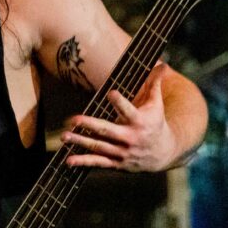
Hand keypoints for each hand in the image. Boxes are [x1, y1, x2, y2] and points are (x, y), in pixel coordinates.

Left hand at [60, 65, 179, 171]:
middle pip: (108, 130)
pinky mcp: (117, 163)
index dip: (120, 102)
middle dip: (91, 125)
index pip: (129, 110)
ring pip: (99, 147)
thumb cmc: (155, 122)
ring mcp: (122, 152)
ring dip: (81, 142)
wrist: (163, 154)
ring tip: (64, 136)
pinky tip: (68, 160)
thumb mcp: (156, 104)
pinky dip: (83, 162)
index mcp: (139, 121)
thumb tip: (163, 64)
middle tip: (74, 119)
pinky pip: (98, 162)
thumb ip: (155, 84)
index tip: (111, 93)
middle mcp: (130, 138)